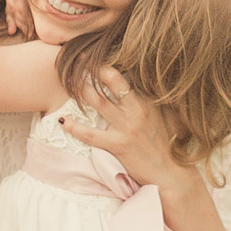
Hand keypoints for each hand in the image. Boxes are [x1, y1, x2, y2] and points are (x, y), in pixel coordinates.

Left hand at [58, 65, 190, 190]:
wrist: (169, 173)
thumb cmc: (165, 145)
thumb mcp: (163, 116)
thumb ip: (150, 99)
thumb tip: (137, 84)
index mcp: (148, 100)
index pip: (125, 75)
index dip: (108, 64)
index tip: (95, 56)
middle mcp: (137, 109)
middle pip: (109, 81)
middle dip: (90, 68)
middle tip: (77, 59)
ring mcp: (126, 127)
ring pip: (97, 101)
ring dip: (80, 89)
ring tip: (66, 81)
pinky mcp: (118, 145)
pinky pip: (90, 134)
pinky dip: (74, 127)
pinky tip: (62, 121)